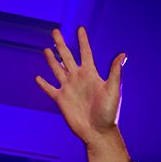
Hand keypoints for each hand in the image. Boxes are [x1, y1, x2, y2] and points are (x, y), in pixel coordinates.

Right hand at [35, 27, 126, 148]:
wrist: (98, 132)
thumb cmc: (109, 113)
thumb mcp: (113, 90)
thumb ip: (115, 72)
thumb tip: (122, 54)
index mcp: (91, 74)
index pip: (85, 53)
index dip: (82, 41)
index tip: (80, 29)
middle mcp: (78, 78)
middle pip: (67, 56)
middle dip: (61, 44)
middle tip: (56, 31)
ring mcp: (69, 88)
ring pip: (57, 69)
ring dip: (51, 60)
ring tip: (47, 49)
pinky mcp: (61, 100)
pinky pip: (50, 89)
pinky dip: (44, 84)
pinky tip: (38, 78)